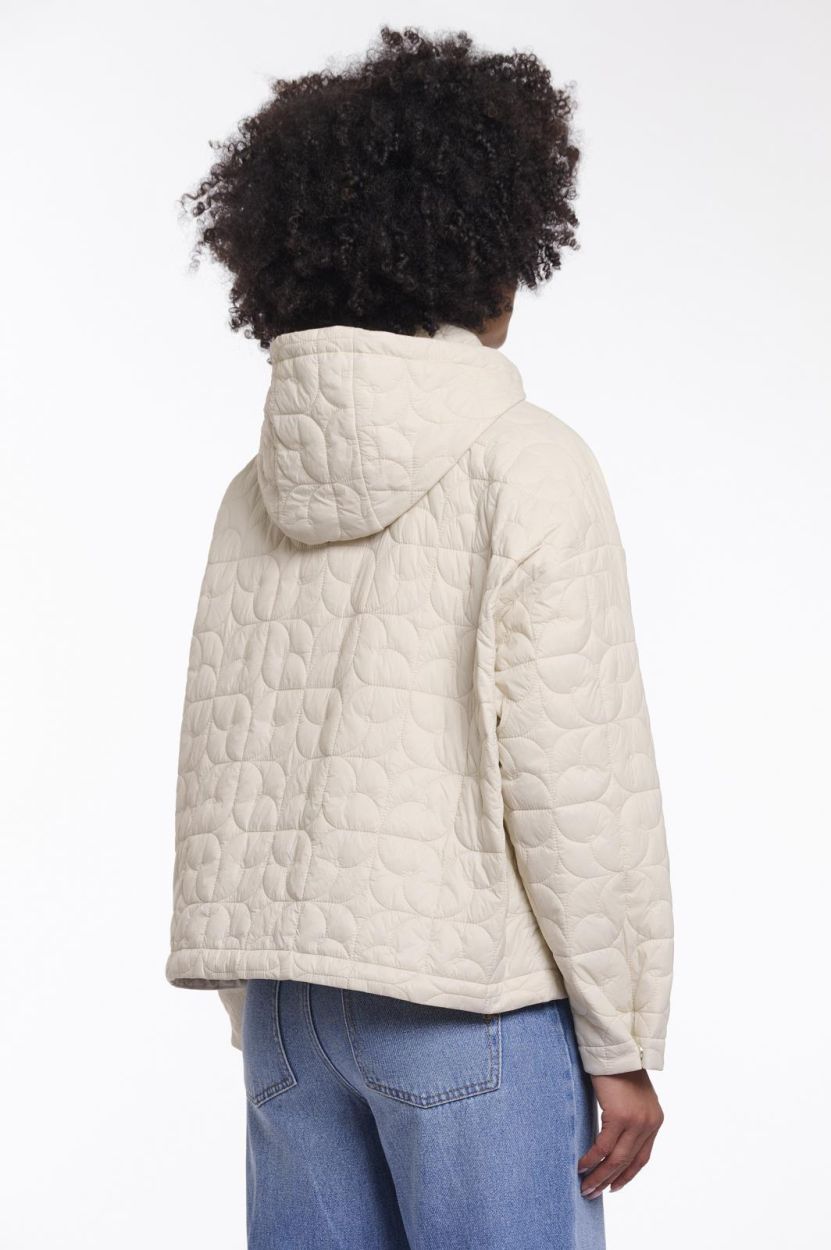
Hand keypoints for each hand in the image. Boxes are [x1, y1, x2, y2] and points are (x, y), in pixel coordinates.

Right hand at [577, 1070, 664, 1197]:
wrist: (617, 1048)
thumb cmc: (619, 1068)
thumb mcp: (631, 1097)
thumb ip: (628, 1118)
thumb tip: (613, 1137)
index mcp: (654, 1121)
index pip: (642, 1157)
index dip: (628, 1175)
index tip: (615, 1187)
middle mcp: (649, 1124)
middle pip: (628, 1162)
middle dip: (609, 1180)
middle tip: (593, 1192)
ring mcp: (636, 1122)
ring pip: (616, 1159)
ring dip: (599, 1176)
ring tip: (585, 1187)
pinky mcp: (620, 1117)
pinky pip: (603, 1147)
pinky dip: (591, 1159)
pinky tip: (580, 1166)